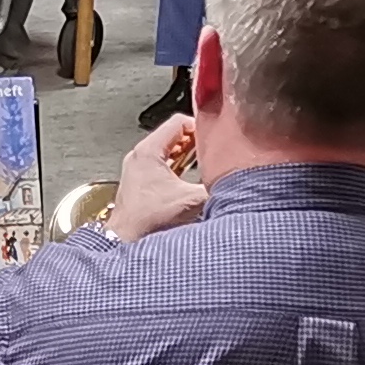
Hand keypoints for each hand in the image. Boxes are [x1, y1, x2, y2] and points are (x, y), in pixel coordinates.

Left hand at [109, 114, 206, 240]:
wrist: (126, 243)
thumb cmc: (148, 221)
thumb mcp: (192, 200)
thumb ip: (216, 186)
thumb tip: (238, 182)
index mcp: (148, 151)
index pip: (179, 122)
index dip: (200, 127)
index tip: (214, 138)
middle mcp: (140, 156)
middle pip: (174, 136)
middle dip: (196, 144)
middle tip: (212, 154)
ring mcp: (137, 169)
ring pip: (168, 151)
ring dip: (188, 158)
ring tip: (203, 167)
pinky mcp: (139, 183)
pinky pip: (162, 166)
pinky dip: (178, 169)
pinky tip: (189, 183)